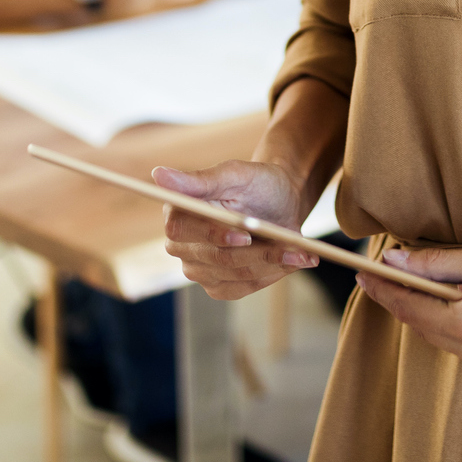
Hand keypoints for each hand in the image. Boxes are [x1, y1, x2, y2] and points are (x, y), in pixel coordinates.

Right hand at [157, 159, 317, 299]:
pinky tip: (294, 261)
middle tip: (291, 246)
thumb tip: (158, 174)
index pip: (181, 229)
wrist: (279, 203)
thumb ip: (199, 179)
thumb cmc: (257, 183)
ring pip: (235, 274)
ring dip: (272, 263)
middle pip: (215, 257)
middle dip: (256, 252)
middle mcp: (181, 245)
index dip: (213, 234)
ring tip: (303, 253)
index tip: (245, 233)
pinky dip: (273, 274)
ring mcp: (198, 269)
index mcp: (177, 212)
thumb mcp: (235, 174)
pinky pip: (245, 287)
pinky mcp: (218, 285)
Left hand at [353, 243, 461, 389]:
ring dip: (438, 315)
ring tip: (433, 283)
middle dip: (408, 300)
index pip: (413, 309)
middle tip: (391, 271)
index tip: (365, 272)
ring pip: (450, 342)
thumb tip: (396, 260)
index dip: (386, 289)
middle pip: (428, 328)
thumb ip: (440, 265)